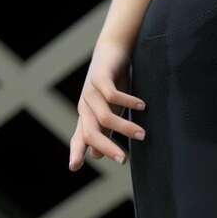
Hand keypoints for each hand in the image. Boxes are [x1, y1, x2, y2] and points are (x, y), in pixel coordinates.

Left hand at [68, 40, 146, 170]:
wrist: (113, 50)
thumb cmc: (113, 83)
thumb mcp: (109, 110)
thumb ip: (104, 132)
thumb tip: (96, 157)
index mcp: (87, 115)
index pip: (80, 137)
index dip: (76, 151)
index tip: (74, 167)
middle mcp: (86, 105)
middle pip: (92, 133)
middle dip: (107, 148)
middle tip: (123, 160)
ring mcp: (91, 91)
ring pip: (105, 117)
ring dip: (124, 128)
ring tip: (142, 135)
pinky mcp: (100, 77)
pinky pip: (112, 95)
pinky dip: (128, 102)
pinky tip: (142, 106)